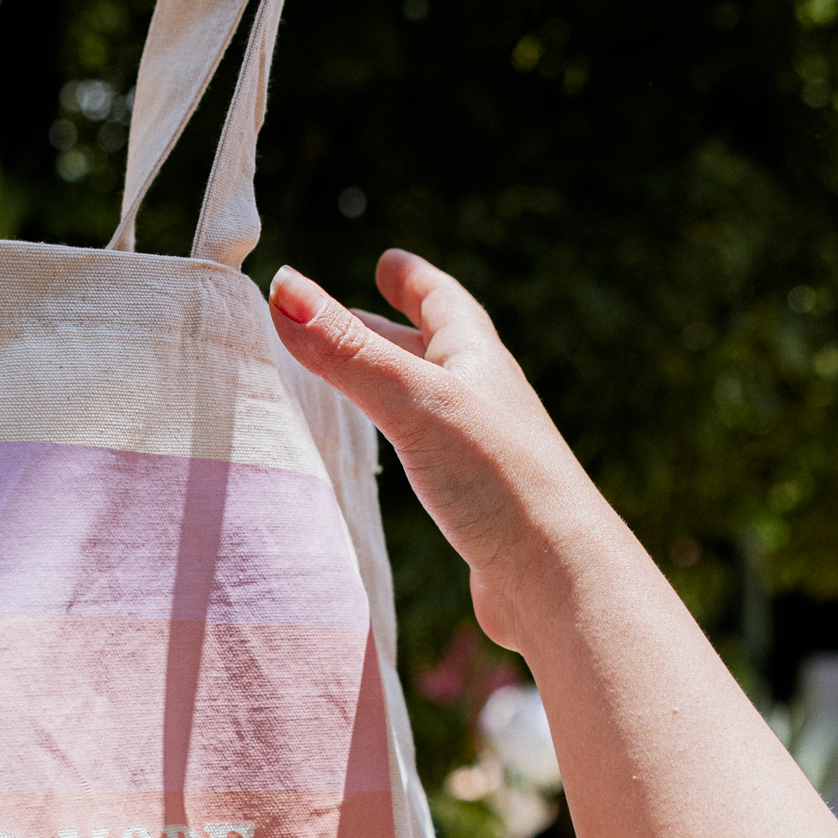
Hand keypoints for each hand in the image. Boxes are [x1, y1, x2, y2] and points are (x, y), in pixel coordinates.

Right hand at [267, 250, 636, 652]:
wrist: (556, 578)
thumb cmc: (497, 480)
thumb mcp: (413, 402)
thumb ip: (347, 351)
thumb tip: (281, 285)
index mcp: (478, 361)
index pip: (443, 302)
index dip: (414, 278)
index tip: (389, 259)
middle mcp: (483, 399)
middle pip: (433, 350)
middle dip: (390, 329)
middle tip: (345, 314)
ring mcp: (482, 452)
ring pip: (429, 403)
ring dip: (393, 384)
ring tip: (356, 381)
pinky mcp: (475, 502)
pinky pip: (430, 453)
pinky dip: (402, 440)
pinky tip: (392, 458)